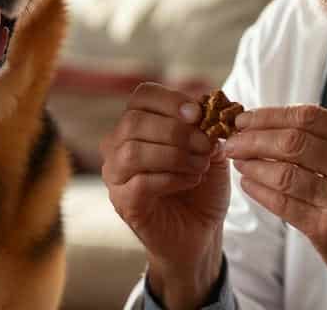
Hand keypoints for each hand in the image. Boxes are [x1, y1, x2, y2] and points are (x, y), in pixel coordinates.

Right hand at [99, 83, 228, 308]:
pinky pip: (140, 183)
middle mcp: (118, 145)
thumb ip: (207, 126)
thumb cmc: (201, 186)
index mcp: (138, 124)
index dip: (170, 100)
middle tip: (206, 146)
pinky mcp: (123, 202)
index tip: (198, 114)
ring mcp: (116, 175)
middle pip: (134, 121)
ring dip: (174, 155)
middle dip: (176, 131)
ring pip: (133, 151)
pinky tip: (190, 181)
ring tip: (199, 166)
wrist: (200, 231)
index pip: (142, 96)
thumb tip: (208, 105)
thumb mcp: (210, 148)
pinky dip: (172, 178)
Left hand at [224, 104, 326, 308]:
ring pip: (283, 171)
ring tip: (237, 161)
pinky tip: (248, 186)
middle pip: (291, 140)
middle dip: (252, 138)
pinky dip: (259, 191)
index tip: (244, 118)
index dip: (269, 114)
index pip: (308, 116)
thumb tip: (273, 120)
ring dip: (251, 164)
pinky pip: (282, 202)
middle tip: (230, 140)